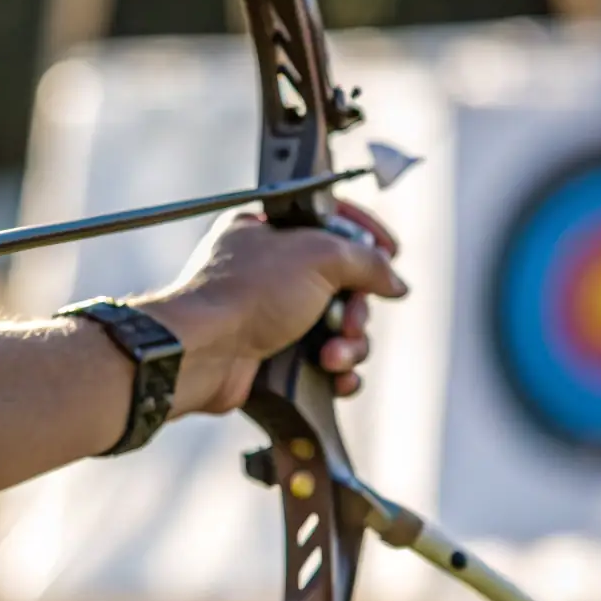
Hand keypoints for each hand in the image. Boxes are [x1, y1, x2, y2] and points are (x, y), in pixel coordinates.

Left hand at [139, 200, 407, 414]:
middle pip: (343, 283)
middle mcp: (269, 270)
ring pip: (338, 328)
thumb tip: (395, 280)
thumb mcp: (319, 256)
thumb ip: (367, 261)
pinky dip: (337, 372)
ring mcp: (271, 315)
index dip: (366, 235)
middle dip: (356, 310)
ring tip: (331, 357)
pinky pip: (324, 363)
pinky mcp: (274, 356)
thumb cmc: (249, 292)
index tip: (391, 251)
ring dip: (349, 346)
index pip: (332, 221)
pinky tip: (337, 379)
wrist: (205, 352)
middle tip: (349, 322)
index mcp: (268, 229)